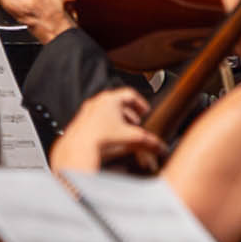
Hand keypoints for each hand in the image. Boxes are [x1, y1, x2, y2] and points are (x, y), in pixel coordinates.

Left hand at [49, 86, 163, 174]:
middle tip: (137, 120)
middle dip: (130, 112)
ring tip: (125, 128)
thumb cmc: (102, 138)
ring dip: (118, 117)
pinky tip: (110, 134)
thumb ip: (148, 141)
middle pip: (118, 101)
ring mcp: (88, 110)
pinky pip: (97, 117)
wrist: (79, 146)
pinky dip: (107, 122)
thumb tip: (161, 147)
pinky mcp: (81, 120)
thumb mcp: (131, 137)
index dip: (140, 102)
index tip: (145, 110)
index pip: (130, 94)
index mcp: (110, 99)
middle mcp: (97, 101)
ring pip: (107, 109)